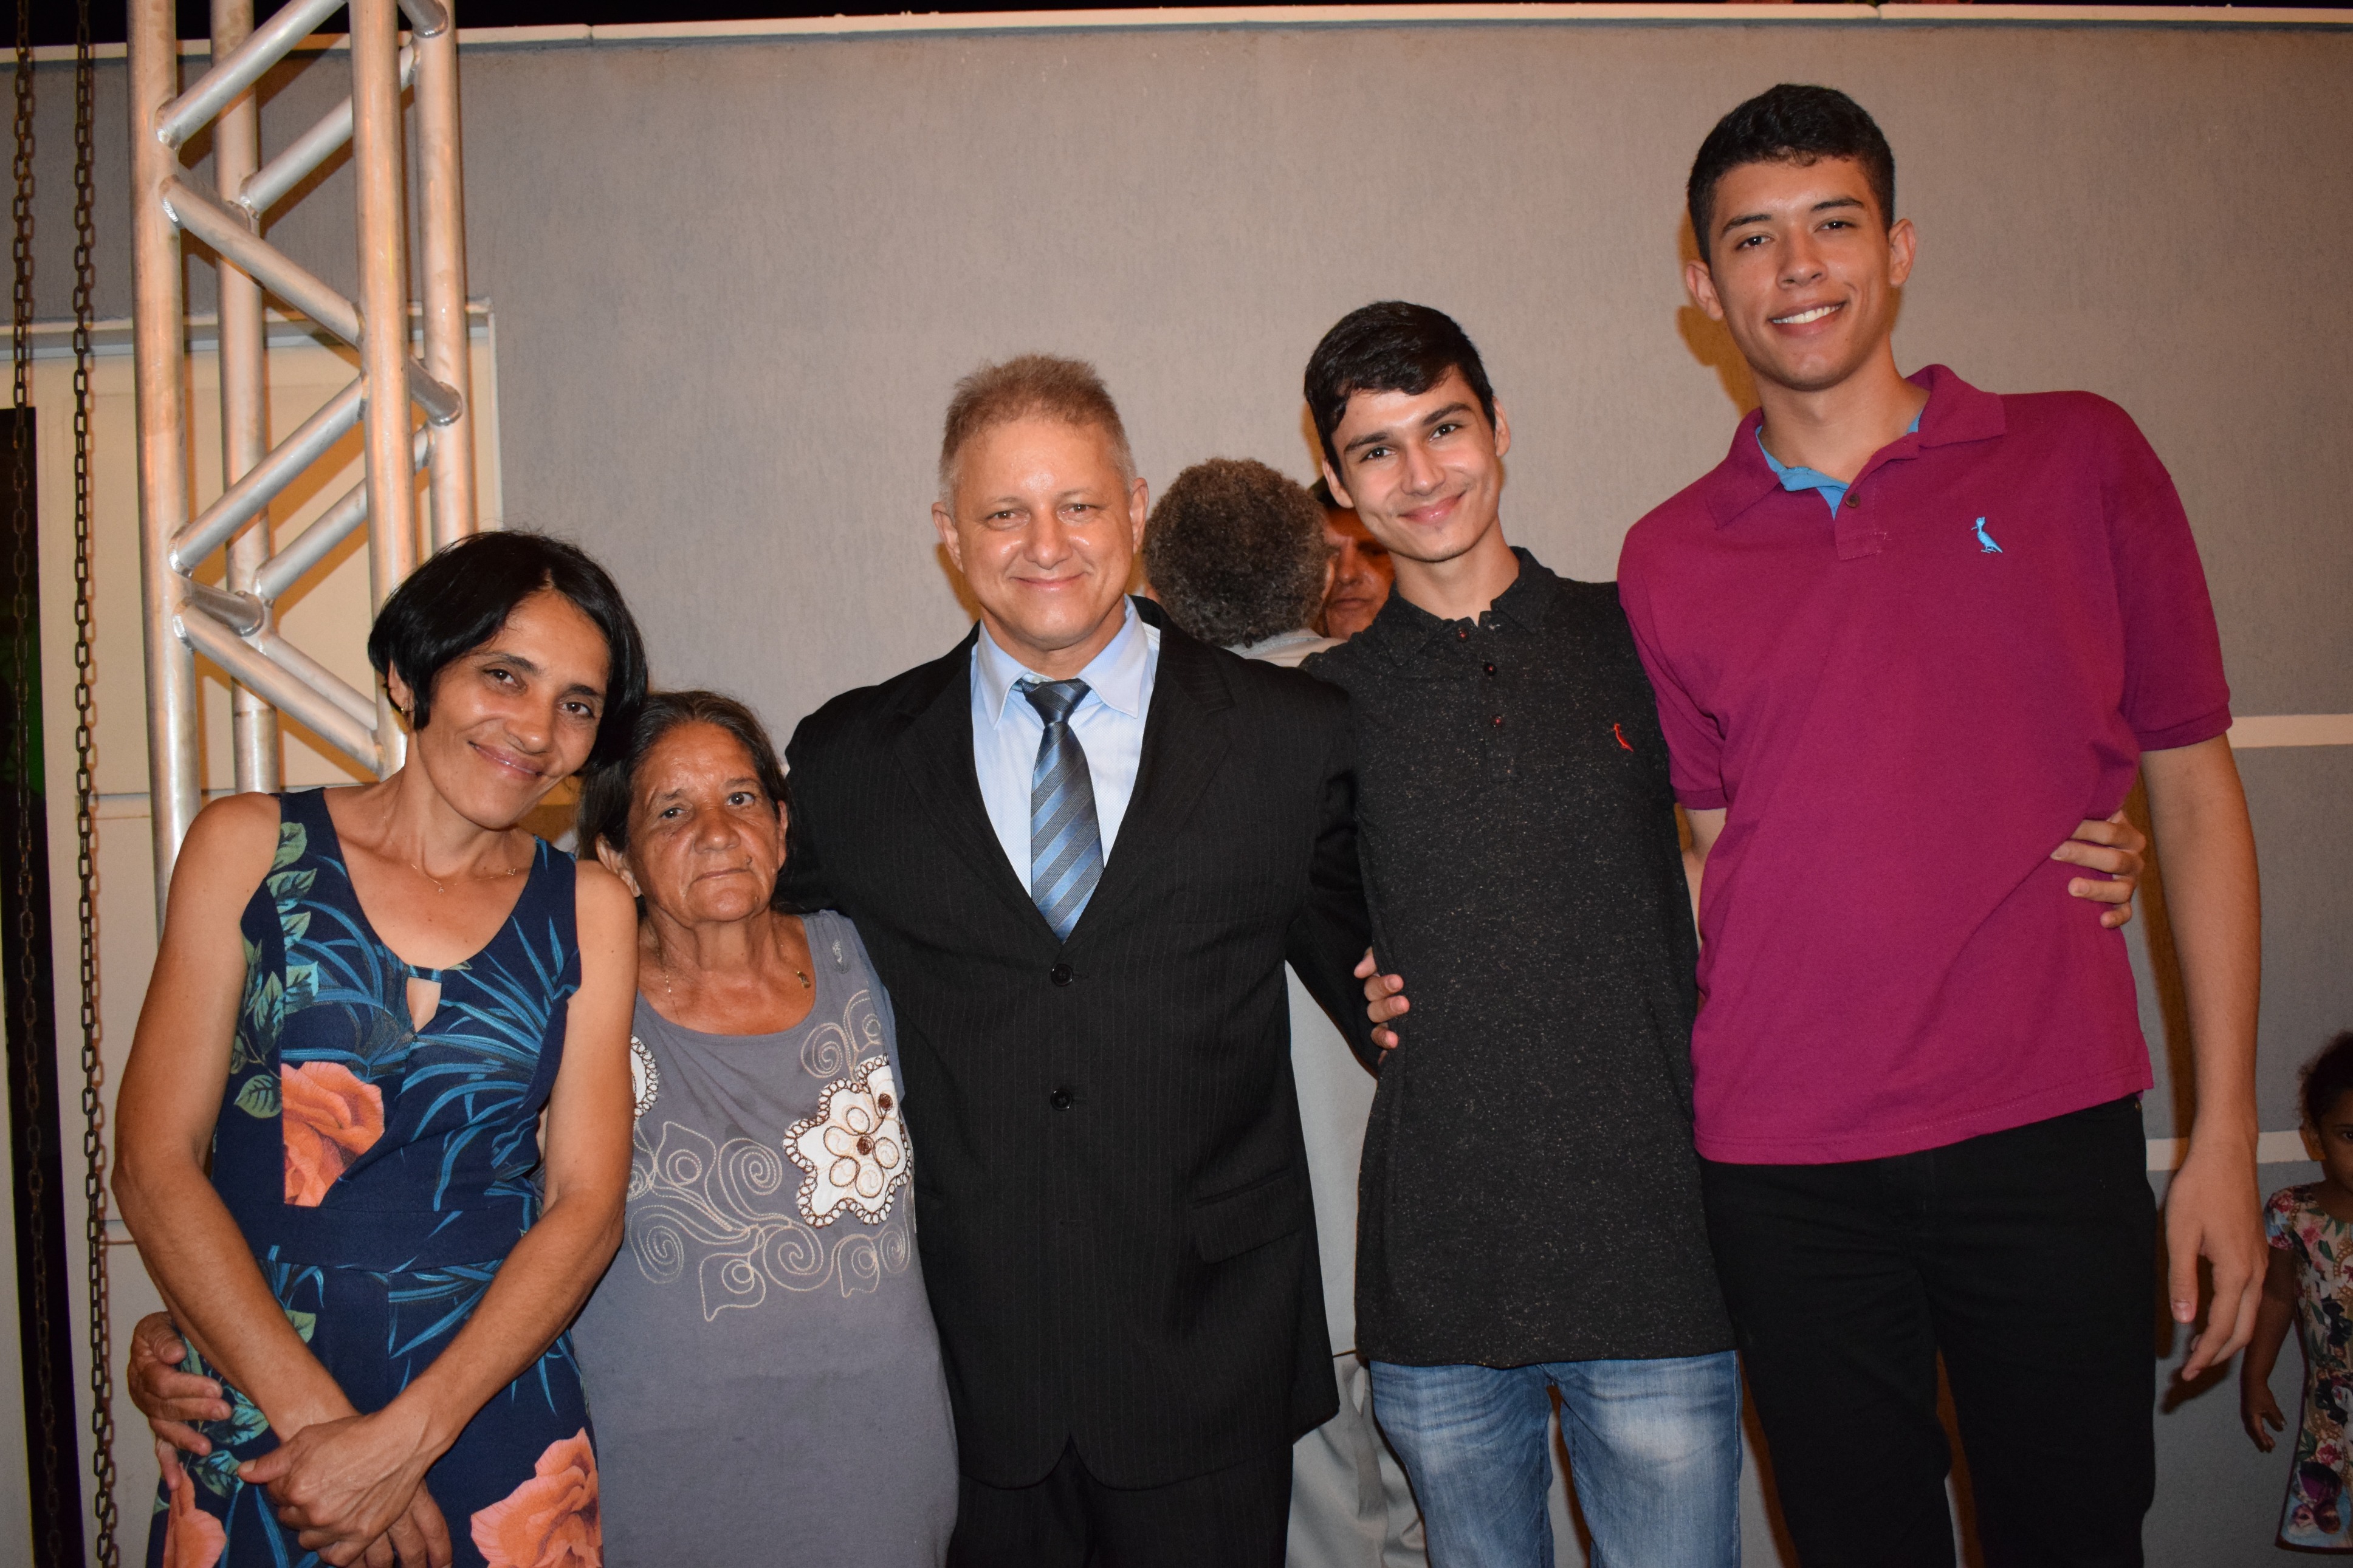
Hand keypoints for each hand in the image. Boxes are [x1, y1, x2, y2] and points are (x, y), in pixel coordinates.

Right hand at [127, 1311, 229, 1456]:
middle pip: (166, 1407)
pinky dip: (167, 1465)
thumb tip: (174, 1354)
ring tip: (207, 1446)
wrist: (168, 1337)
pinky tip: (176, 1482)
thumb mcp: (161, 1324)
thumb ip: (164, 1338)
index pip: (162, 1382)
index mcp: (143, 1366)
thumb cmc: (169, 1330)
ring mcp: (151, 1411)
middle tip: (224, 1410)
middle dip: (196, 1411)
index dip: (188, 1387)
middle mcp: (142, 1392)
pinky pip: (160, 1448)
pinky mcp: (160, 1424)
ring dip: (185, 1439)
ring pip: (165, 1428)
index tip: (216, 1388)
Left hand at [239, 1404, 437, 1567]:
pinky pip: (339, 1558)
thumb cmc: (354, 1434)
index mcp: (296, 1488)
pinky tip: (335, 1536)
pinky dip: (333, 1550)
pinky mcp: (363, 1534)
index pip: (276, 1496)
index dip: (285, 1484)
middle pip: (291, 1520)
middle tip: (316, 1491)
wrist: (400, 1441)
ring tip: (326, 1510)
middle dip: (297, 1508)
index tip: (300, 1475)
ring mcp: (339, 1526)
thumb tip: (243, 1472)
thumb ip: (273, 1461)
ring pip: (311, 1541)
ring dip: (313, 1528)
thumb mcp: (308, 1438)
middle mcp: (314, 1513)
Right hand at [1354, 947, 1408, 1049]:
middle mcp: (1382, 1005)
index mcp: (1380, 986)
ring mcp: (1390, 1023)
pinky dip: (1385, 1054)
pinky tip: (1387, 1059)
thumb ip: (1375, 958)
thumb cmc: (1414, 962)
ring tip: (1395, 1038)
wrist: (1443, 976)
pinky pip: (1386, 1048)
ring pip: (1378, 1030)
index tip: (1399, 981)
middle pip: (1375, 1010)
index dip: (1383, 986)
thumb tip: (1358, 972)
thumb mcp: (1397, 954)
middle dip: (1389, 1007)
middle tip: (1405, 1004)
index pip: (1373, 988)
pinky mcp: (1398, 1036)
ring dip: (1383, 1034)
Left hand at [2053, 811, 2146, 928]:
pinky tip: (2102, 920)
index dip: (2084, 829)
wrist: (2092, 856)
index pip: (2110, 831)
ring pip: (2121, 889)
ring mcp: (2130, 884)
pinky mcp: (2123, 904)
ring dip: (2097, 889)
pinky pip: (2125, 913)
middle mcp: (2133, 859)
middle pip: (2113, 859)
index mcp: (2127, 836)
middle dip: (2083, 855)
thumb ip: (2080, 811)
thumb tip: (2053, 801)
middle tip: (2055, 852)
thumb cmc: (2082, 834)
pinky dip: (2116, 918)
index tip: (2057, 826)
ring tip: (2072, 887)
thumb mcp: (2088, 819)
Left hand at [2168, 1139, 2264, 1379]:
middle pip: (2243, 1330)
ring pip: (2248, 1316)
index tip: (2186, 1372)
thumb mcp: (2180, 1234)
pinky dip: (2232, 1317)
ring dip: (2226, 1337)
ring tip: (2198, 1350)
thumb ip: (2183, 1279)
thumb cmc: (2199, 1190)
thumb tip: (2185, 1322)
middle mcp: (2255, 1274)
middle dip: (2218, 1355)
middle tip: (2190, 1371)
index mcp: (2236, 1272)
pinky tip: (2210, 1315)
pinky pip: (2248, 1298)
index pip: (2221, 1327)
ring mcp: (2259, 1264)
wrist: (2226, 1156)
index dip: (2204, 1355)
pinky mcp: (2255, 1254)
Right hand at [2243, 1377, 2285, 1450]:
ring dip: (2261, 1435)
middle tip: (2271, 1448)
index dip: (2264, 1439)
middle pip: (2255, 1431)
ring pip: (2254, 1428)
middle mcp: (2249, 1416)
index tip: (2270, 1447)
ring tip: (2269, 1441)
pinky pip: (2254, 1423)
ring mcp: (2248, 1413)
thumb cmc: (2261, 1393)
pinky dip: (2259, 1429)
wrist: (2252, 1381)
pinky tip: (2264, 1428)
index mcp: (2252, 1416)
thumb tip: (2283, 1426)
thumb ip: (2276, 1416)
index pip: (2259, 1431)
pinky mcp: (2250, 1410)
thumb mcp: (2270, 1405)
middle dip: (2262, 1439)